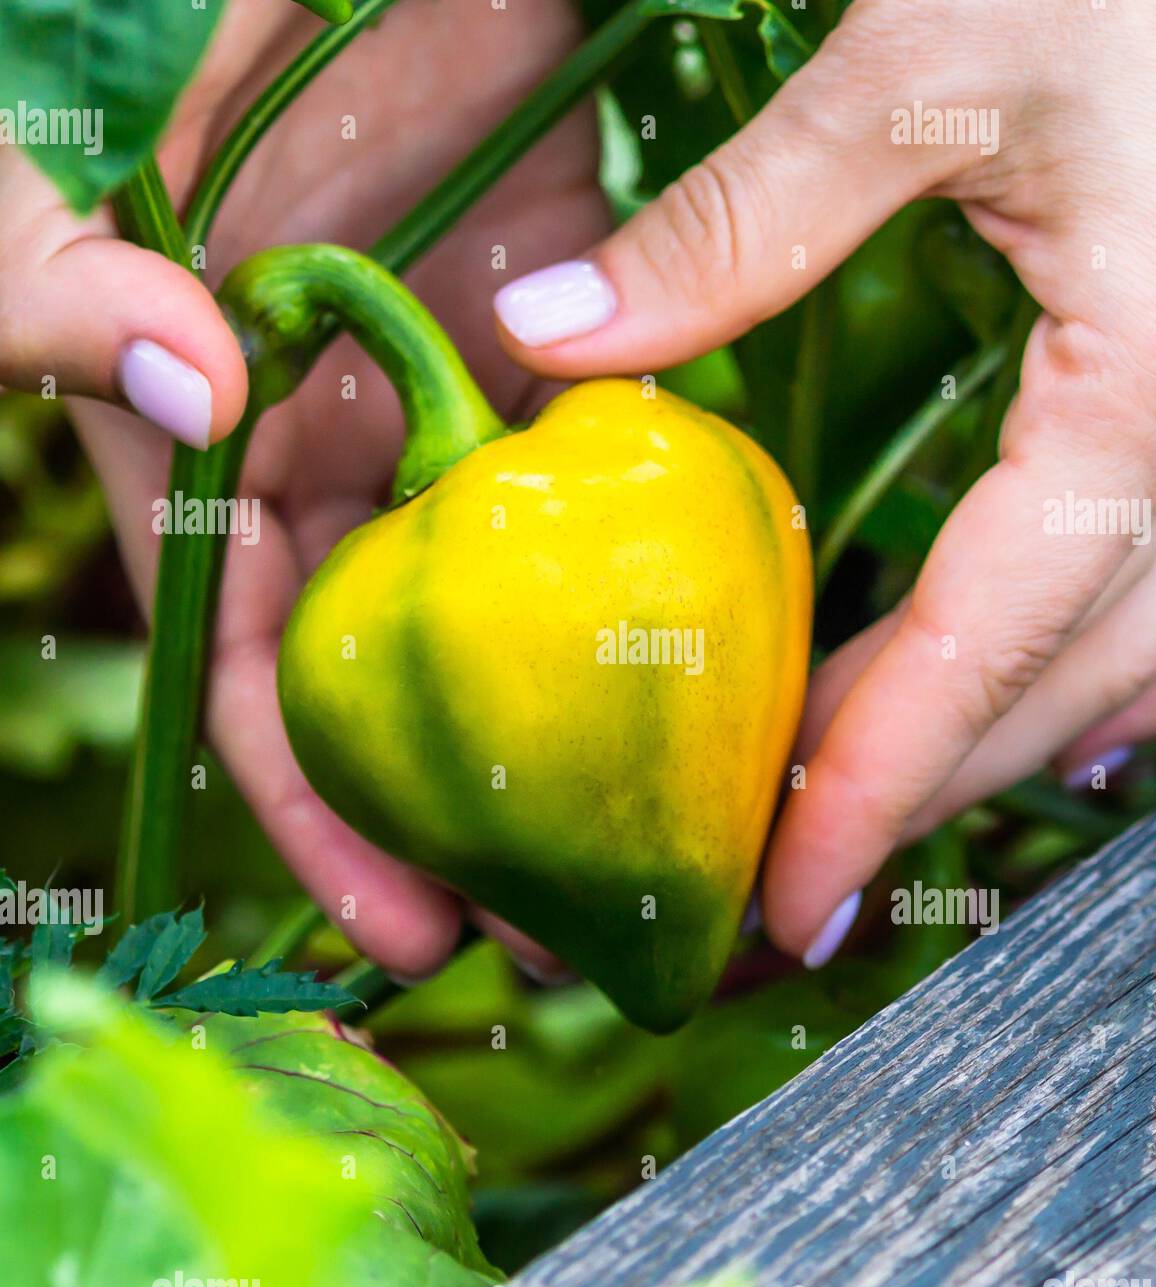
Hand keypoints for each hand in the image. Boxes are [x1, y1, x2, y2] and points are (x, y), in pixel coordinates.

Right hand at [0, 0, 604, 976]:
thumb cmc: (183, 36)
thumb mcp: (77, 152)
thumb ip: (72, 272)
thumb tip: (184, 387)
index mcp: (209, 460)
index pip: (255, 678)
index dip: (318, 816)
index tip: (405, 931)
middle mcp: (331, 467)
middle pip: (397, 689)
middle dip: (460, 823)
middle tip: (552, 938)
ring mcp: (444, 419)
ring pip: (501, 618)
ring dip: (561, 738)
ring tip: (636, 853)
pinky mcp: (548, 355)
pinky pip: (593, 497)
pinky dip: (633, 588)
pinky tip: (694, 684)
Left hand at [493, 0, 1155, 963]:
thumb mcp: (916, 68)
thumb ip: (733, 227)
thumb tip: (554, 333)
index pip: (984, 643)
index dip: (873, 783)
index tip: (781, 888)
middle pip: (1063, 678)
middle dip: (925, 789)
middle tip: (795, 866)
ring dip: (1021, 745)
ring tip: (892, 802)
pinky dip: (1146, 670)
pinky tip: (1073, 706)